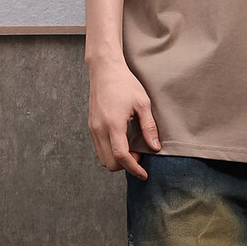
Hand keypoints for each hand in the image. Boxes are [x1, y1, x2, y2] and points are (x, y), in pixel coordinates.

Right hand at [88, 59, 160, 179]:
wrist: (105, 71)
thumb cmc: (125, 84)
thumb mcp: (143, 103)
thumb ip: (149, 127)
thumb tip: (155, 147)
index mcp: (113, 124)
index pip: (121, 156)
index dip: (134, 168)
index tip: (144, 174)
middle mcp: (99, 129)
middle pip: (109, 163)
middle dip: (126, 166)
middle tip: (140, 154)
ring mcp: (93, 128)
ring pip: (102, 158)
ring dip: (117, 160)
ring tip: (131, 148)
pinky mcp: (91, 126)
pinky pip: (99, 149)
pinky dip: (110, 153)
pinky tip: (122, 142)